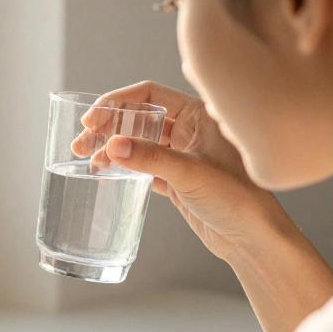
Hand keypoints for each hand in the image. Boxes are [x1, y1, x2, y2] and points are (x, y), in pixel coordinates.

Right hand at [73, 80, 293, 261]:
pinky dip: (123, 168)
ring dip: (111, 148)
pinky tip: (105, 173)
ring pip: (138, 142)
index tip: (93, 119)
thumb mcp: (191, 173)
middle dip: (108, 126)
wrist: (251, 237)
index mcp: (201, 113)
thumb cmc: (238, 198)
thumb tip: (112, 145)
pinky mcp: (177, 178)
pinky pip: (142, 166)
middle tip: (81, 141)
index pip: (150, 93)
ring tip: (86, 160)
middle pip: (139, 117)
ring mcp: (183, 154)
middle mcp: (191, 129)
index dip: (118, 102)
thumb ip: (150, 158)